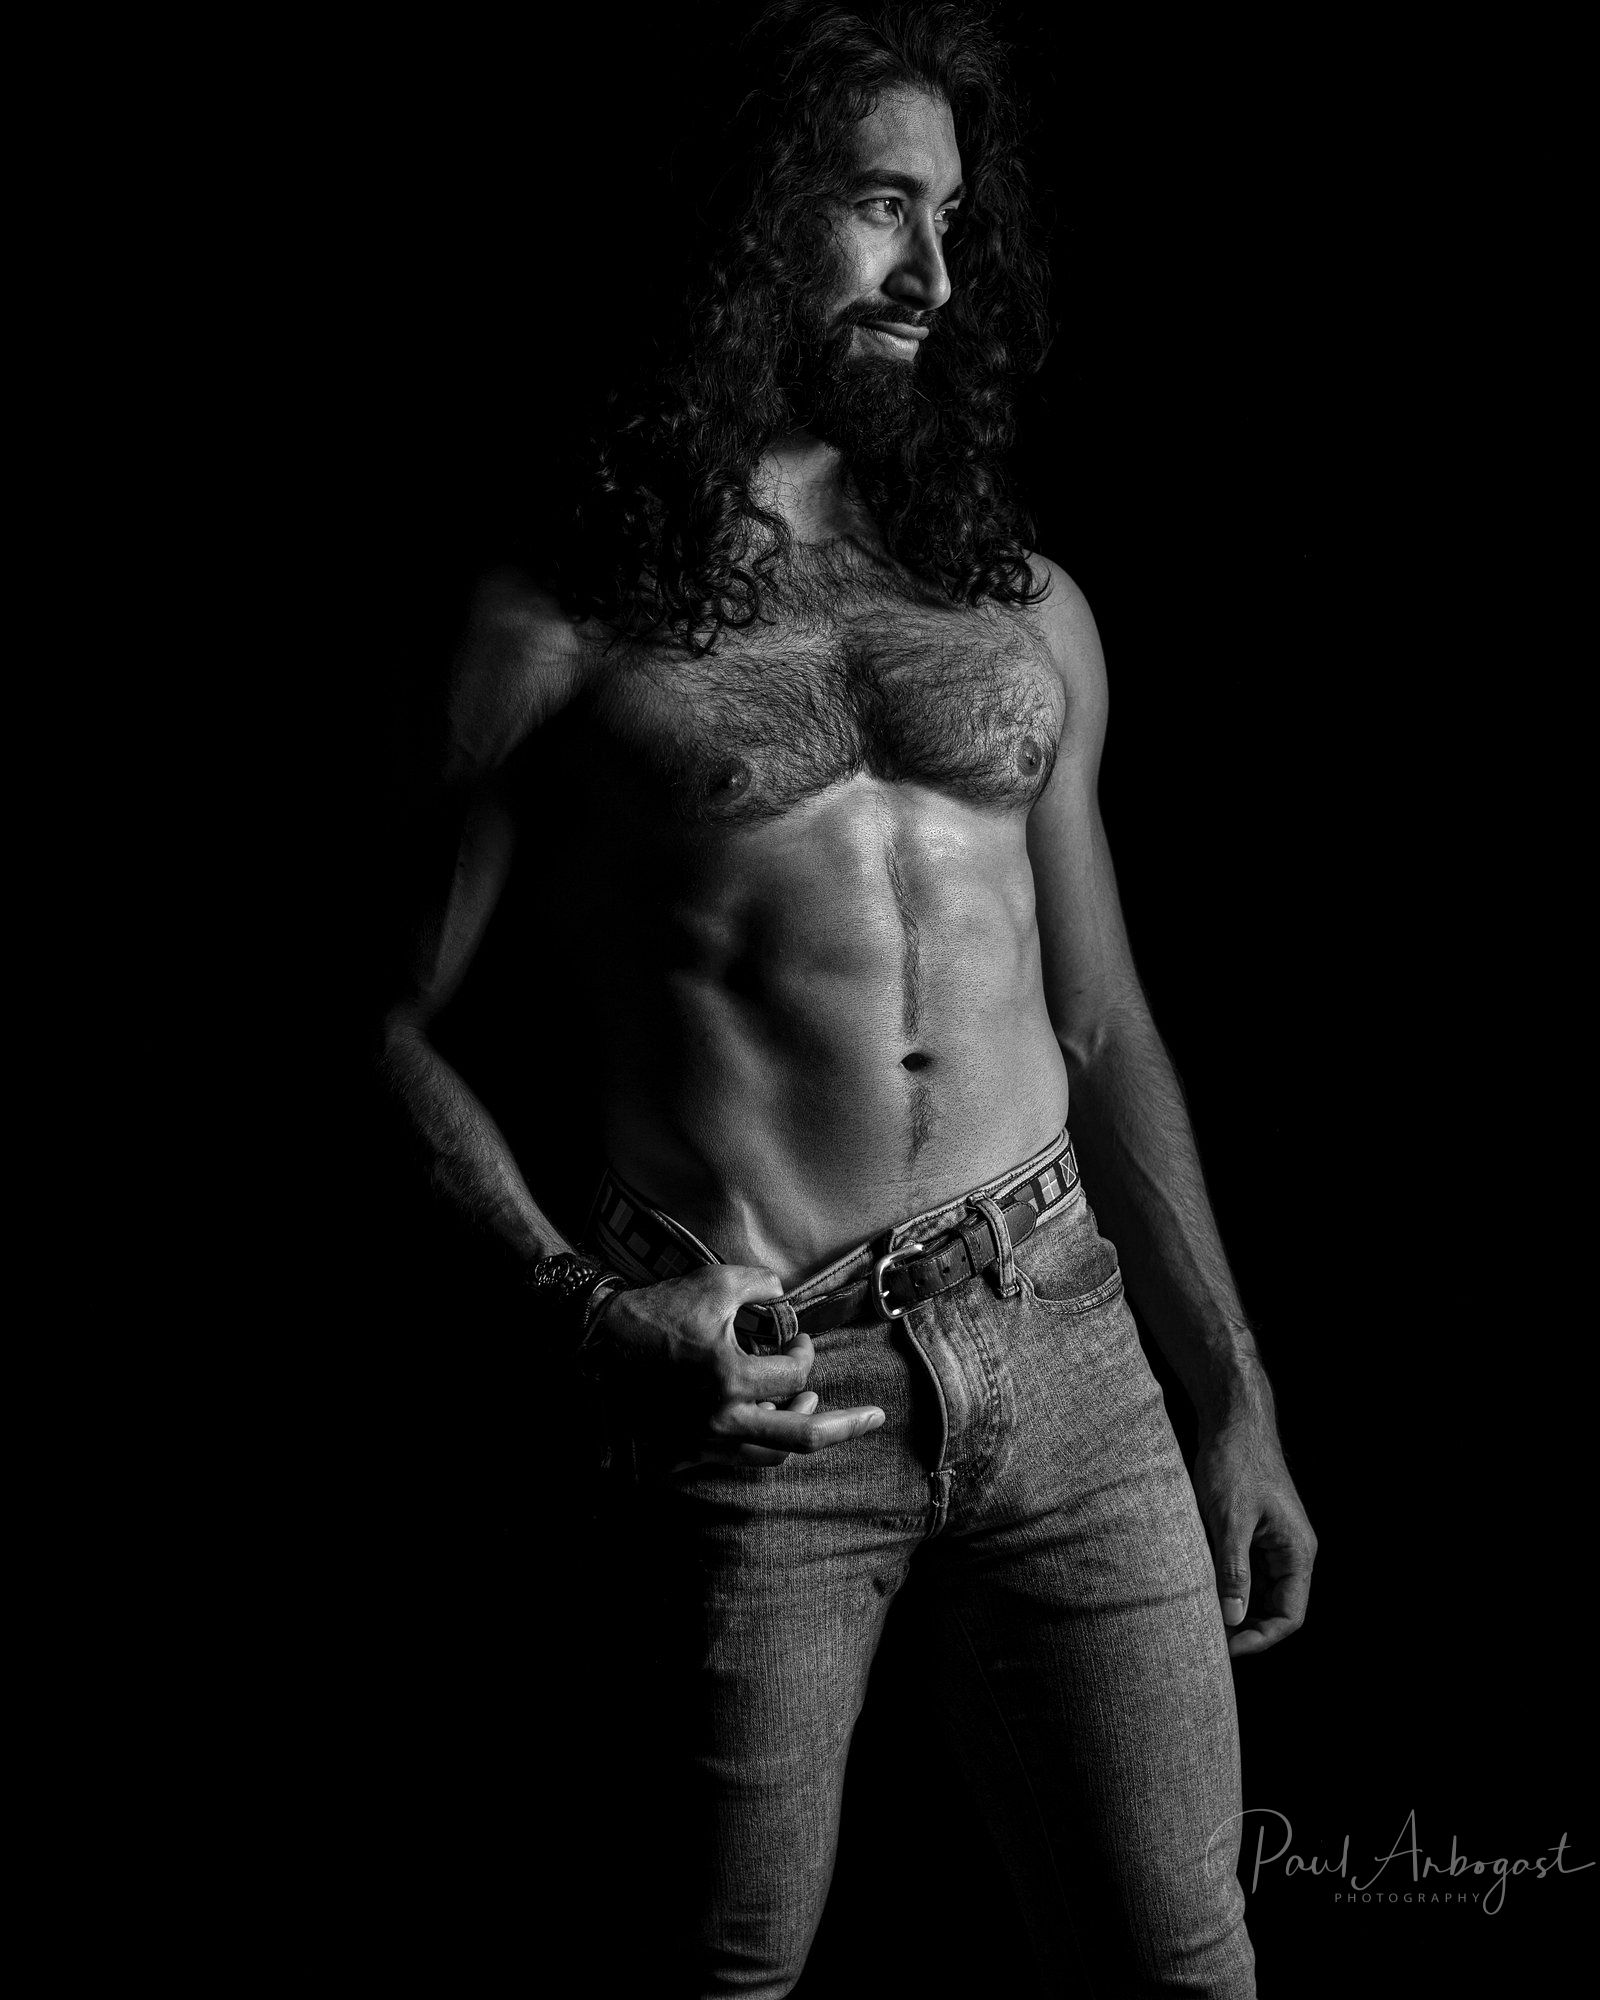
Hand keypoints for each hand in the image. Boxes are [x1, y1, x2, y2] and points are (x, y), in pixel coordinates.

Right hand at [589, 1264, 885, 1469]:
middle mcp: (721, 1418)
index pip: (794, 1374)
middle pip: (801, 1437)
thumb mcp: (714, 1282)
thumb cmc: (655, 1311)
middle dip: (847, 1425)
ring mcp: (701, 1441)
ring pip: (768, 1456)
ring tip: (809, 1409)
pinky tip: (762, 1426)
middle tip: (877, 1417)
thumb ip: (761, 1285)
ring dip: (795, 1433)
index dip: (804, 1352)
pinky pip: (731, 1460)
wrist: (594, 1343)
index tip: (798, 1339)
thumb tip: (785, 1296)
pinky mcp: (681, 1453)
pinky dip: (755, 1445)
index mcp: (732, 1377)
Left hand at [1193, 1411, 1316, 1658]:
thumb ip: (1232, 1569)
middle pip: (1274, 1609)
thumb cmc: (1235, 1461)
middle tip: (1207, 1639)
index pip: (1290, 1616)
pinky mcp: (1253, 1531)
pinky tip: (1197, 1586)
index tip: (1226, 1650)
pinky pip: (1243, 1569)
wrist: (1233, 1418)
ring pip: (1257, 1591)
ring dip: (1232, 1605)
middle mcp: (1290, 1551)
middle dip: (1244, 1628)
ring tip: (1199, 1616)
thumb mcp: (1229, 1518)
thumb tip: (1232, 1618)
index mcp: (1297, 1552)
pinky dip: (1224, 1582)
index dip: (1259, 1638)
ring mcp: (1272, 1541)